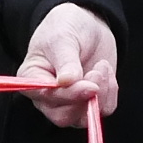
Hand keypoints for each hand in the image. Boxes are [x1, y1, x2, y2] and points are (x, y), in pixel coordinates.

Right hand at [18, 1, 118, 128]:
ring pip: (85, 118)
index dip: (69, 96)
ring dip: (101, 94)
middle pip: (64, 117)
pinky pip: (104, 109)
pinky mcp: (90, 101)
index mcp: (33, 81)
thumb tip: (66, 82)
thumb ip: (65, 61)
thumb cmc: (66, 27)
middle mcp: (48, 98)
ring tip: (101, 66)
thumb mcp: (62, 38)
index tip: (90, 85)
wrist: (86, 24)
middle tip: (97, 72)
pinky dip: (110, 91)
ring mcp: (70, 103)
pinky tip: (104, 70)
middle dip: (85, 99)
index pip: (47, 99)